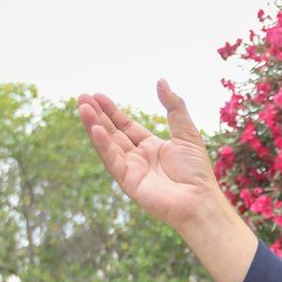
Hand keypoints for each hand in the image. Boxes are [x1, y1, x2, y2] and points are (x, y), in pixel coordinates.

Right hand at [78, 81, 223, 232]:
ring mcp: (131, 170)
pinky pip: (112, 160)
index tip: (97, 96)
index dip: (112, 111)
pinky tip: (95, 129)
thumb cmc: (197, 171)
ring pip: (108, 144)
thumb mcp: (186, 132)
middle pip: (113, 133)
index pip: (126, 126)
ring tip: (83, 108)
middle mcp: (139, 158)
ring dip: (94, 126)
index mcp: (152, 147)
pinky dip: (102, 145)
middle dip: (97, 115)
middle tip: (82, 97)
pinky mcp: (127, 181)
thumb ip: (174, 107)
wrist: (199, 200)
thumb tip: (161, 81)